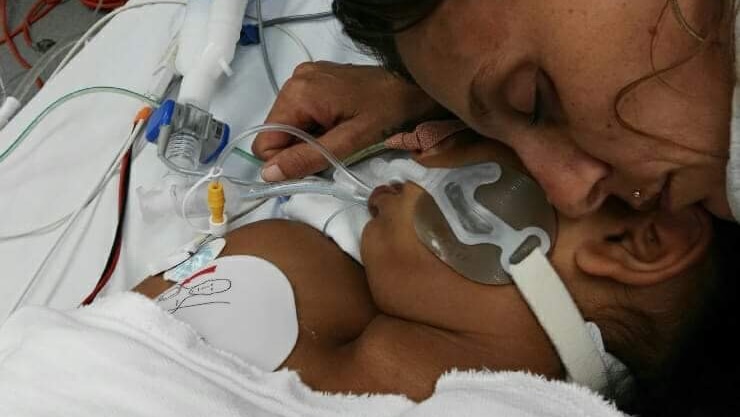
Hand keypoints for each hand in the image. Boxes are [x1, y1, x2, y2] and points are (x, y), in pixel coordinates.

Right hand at [252, 61, 445, 180]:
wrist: (415, 87)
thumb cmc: (388, 115)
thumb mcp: (349, 143)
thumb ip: (307, 158)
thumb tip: (268, 174)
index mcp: (298, 93)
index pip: (266, 140)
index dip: (286, 160)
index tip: (316, 163)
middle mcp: (295, 79)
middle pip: (277, 132)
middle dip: (300, 148)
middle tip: (335, 147)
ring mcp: (305, 76)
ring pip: (289, 124)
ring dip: (310, 138)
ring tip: (340, 134)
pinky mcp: (316, 78)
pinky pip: (302, 111)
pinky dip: (316, 125)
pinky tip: (339, 123)